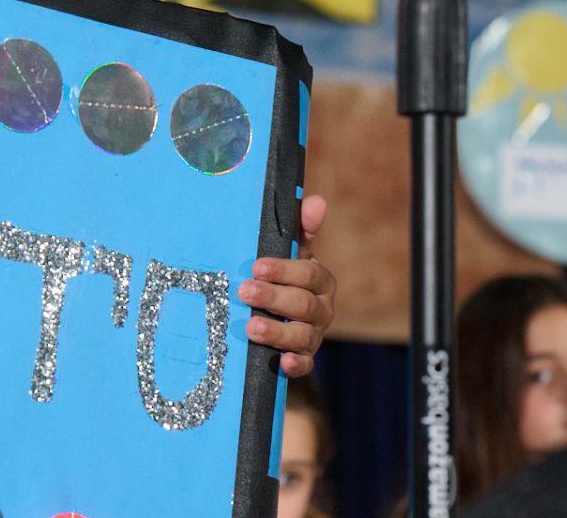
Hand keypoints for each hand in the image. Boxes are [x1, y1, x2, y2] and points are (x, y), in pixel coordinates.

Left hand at [240, 194, 335, 377]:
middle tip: (244, 291)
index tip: (257, 266)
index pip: (308, 274)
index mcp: (320, 280)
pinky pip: (305, 365)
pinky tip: (280, 362)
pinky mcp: (304, 358)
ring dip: (277, 332)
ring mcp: (314, 335)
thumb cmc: (283, 275)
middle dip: (273, 298)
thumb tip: (316, 201)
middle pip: (303, 305)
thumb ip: (301, 228)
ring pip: (303, 336)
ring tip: (251, 328)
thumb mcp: (291, 252)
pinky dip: (295, 365)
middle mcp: (322, 308)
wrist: (281, 314)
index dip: (283, 270)